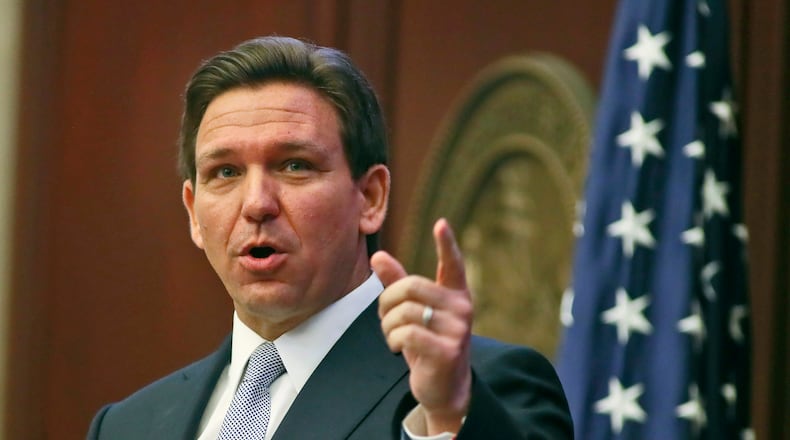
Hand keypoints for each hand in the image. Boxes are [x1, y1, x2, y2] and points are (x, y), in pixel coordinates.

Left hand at [371, 218, 472, 434]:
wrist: (445, 389)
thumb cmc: (427, 345)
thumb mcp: (412, 313)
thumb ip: (397, 284)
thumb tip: (377, 256)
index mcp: (456, 295)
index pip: (453, 265)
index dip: (446, 244)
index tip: (441, 224)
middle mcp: (461, 309)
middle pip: (411, 287)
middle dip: (387, 302)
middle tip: (386, 318)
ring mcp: (458, 330)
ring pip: (405, 311)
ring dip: (388, 326)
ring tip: (393, 336)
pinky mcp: (448, 351)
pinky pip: (407, 334)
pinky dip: (393, 341)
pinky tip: (398, 349)